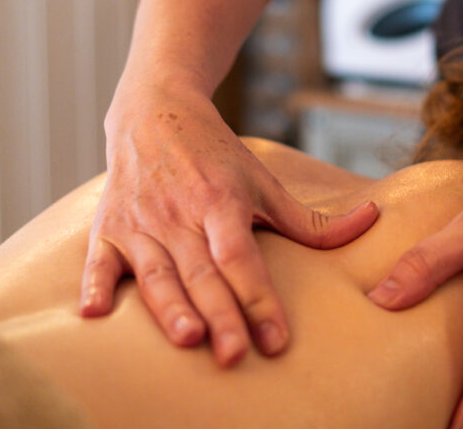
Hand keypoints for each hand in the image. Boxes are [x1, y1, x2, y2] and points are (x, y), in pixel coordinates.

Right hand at [80, 84, 378, 365]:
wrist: (153, 110)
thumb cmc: (213, 154)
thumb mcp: (261, 180)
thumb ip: (310, 218)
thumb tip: (369, 223)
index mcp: (220, 200)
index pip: (241, 257)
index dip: (259, 298)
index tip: (277, 339)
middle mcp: (179, 213)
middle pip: (202, 271)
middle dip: (220, 314)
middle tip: (236, 354)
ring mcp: (140, 222)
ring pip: (156, 272)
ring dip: (169, 306)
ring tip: (187, 339)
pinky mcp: (107, 227)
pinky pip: (97, 260)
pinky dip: (93, 285)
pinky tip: (93, 314)